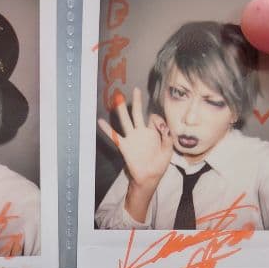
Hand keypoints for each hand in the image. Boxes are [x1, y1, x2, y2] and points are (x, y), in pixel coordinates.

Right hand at [98, 86, 174, 221]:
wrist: (149, 177)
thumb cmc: (159, 165)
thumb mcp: (168, 150)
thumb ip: (167, 137)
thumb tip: (163, 126)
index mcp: (153, 133)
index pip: (154, 118)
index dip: (158, 120)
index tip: (162, 129)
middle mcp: (141, 132)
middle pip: (138, 113)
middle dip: (137, 102)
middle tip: (136, 90)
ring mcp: (132, 138)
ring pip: (126, 121)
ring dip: (122, 110)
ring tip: (118, 99)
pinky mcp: (125, 146)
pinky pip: (114, 136)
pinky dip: (107, 129)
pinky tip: (100, 121)